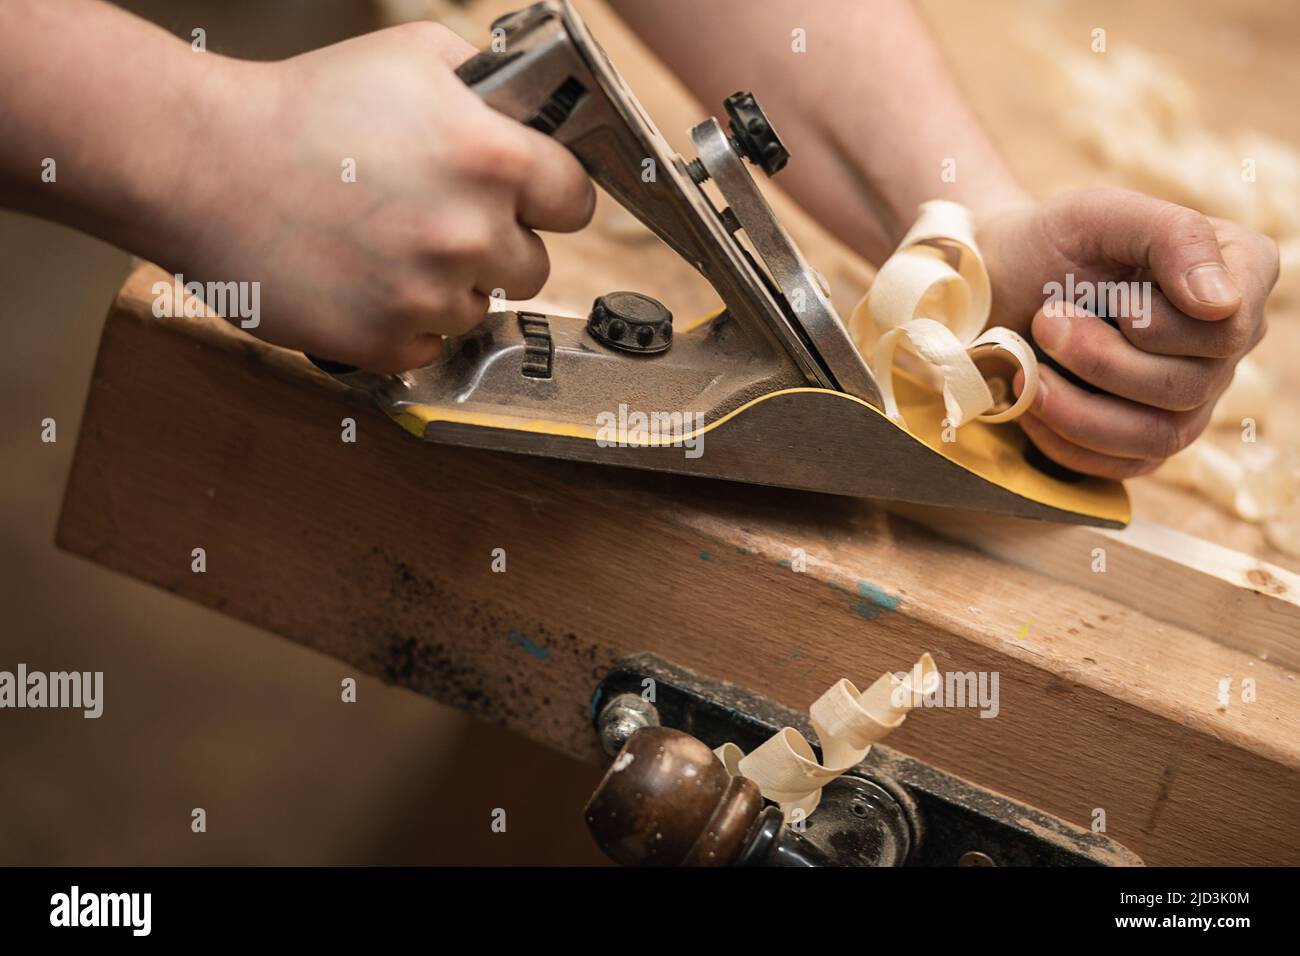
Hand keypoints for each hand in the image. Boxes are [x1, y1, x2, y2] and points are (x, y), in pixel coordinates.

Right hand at [160, 22, 594, 371]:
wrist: (205, 166)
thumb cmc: (303, 107)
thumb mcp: (411, 57)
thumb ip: (488, 82)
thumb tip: (528, 109)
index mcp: (492, 159)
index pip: (576, 203)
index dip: (551, 198)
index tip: (529, 199)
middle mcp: (471, 233)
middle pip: (535, 266)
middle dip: (498, 245)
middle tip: (439, 219)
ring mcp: (428, 296)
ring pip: (480, 308)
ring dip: (450, 286)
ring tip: (388, 246)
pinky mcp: (385, 343)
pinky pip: (430, 345)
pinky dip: (404, 322)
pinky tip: (365, 281)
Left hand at [976, 187, 1278, 478]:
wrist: (997, 283)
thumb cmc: (1052, 242)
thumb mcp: (1101, 213)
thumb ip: (1174, 236)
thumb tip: (1223, 302)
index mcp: (1239, 275)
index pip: (1230, 328)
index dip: (1157, 323)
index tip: (1108, 295)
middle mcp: (1226, 344)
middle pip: (1189, 384)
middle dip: (1099, 358)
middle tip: (1045, 319)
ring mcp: (1190, 399)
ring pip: (1161, 435)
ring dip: (1078, 407)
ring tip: (1028, 368)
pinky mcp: (1145, 442)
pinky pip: (1124, 466)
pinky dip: (1065, 440)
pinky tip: (1030, 401)